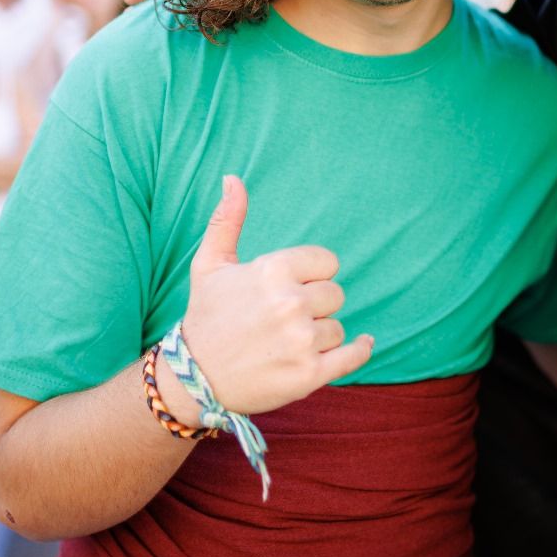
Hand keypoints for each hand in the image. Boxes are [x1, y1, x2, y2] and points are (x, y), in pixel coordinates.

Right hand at [176, 175, 372, 414]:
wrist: (193, 379)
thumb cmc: (206, 316)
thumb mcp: (210, 264)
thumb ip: (227, 219)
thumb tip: (233, 178)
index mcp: (272, 271)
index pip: (327, 263)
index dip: (312, 275)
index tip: (292, 287)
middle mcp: (290, 304)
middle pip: (335, 294)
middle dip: (315, 305)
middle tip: (284, 318)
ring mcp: (301, 341)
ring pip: (338, 327)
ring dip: (320, 334)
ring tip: (286, 342)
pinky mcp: (309, 375)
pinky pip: (353, 356)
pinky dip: (360, 350)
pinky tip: (363, 344)